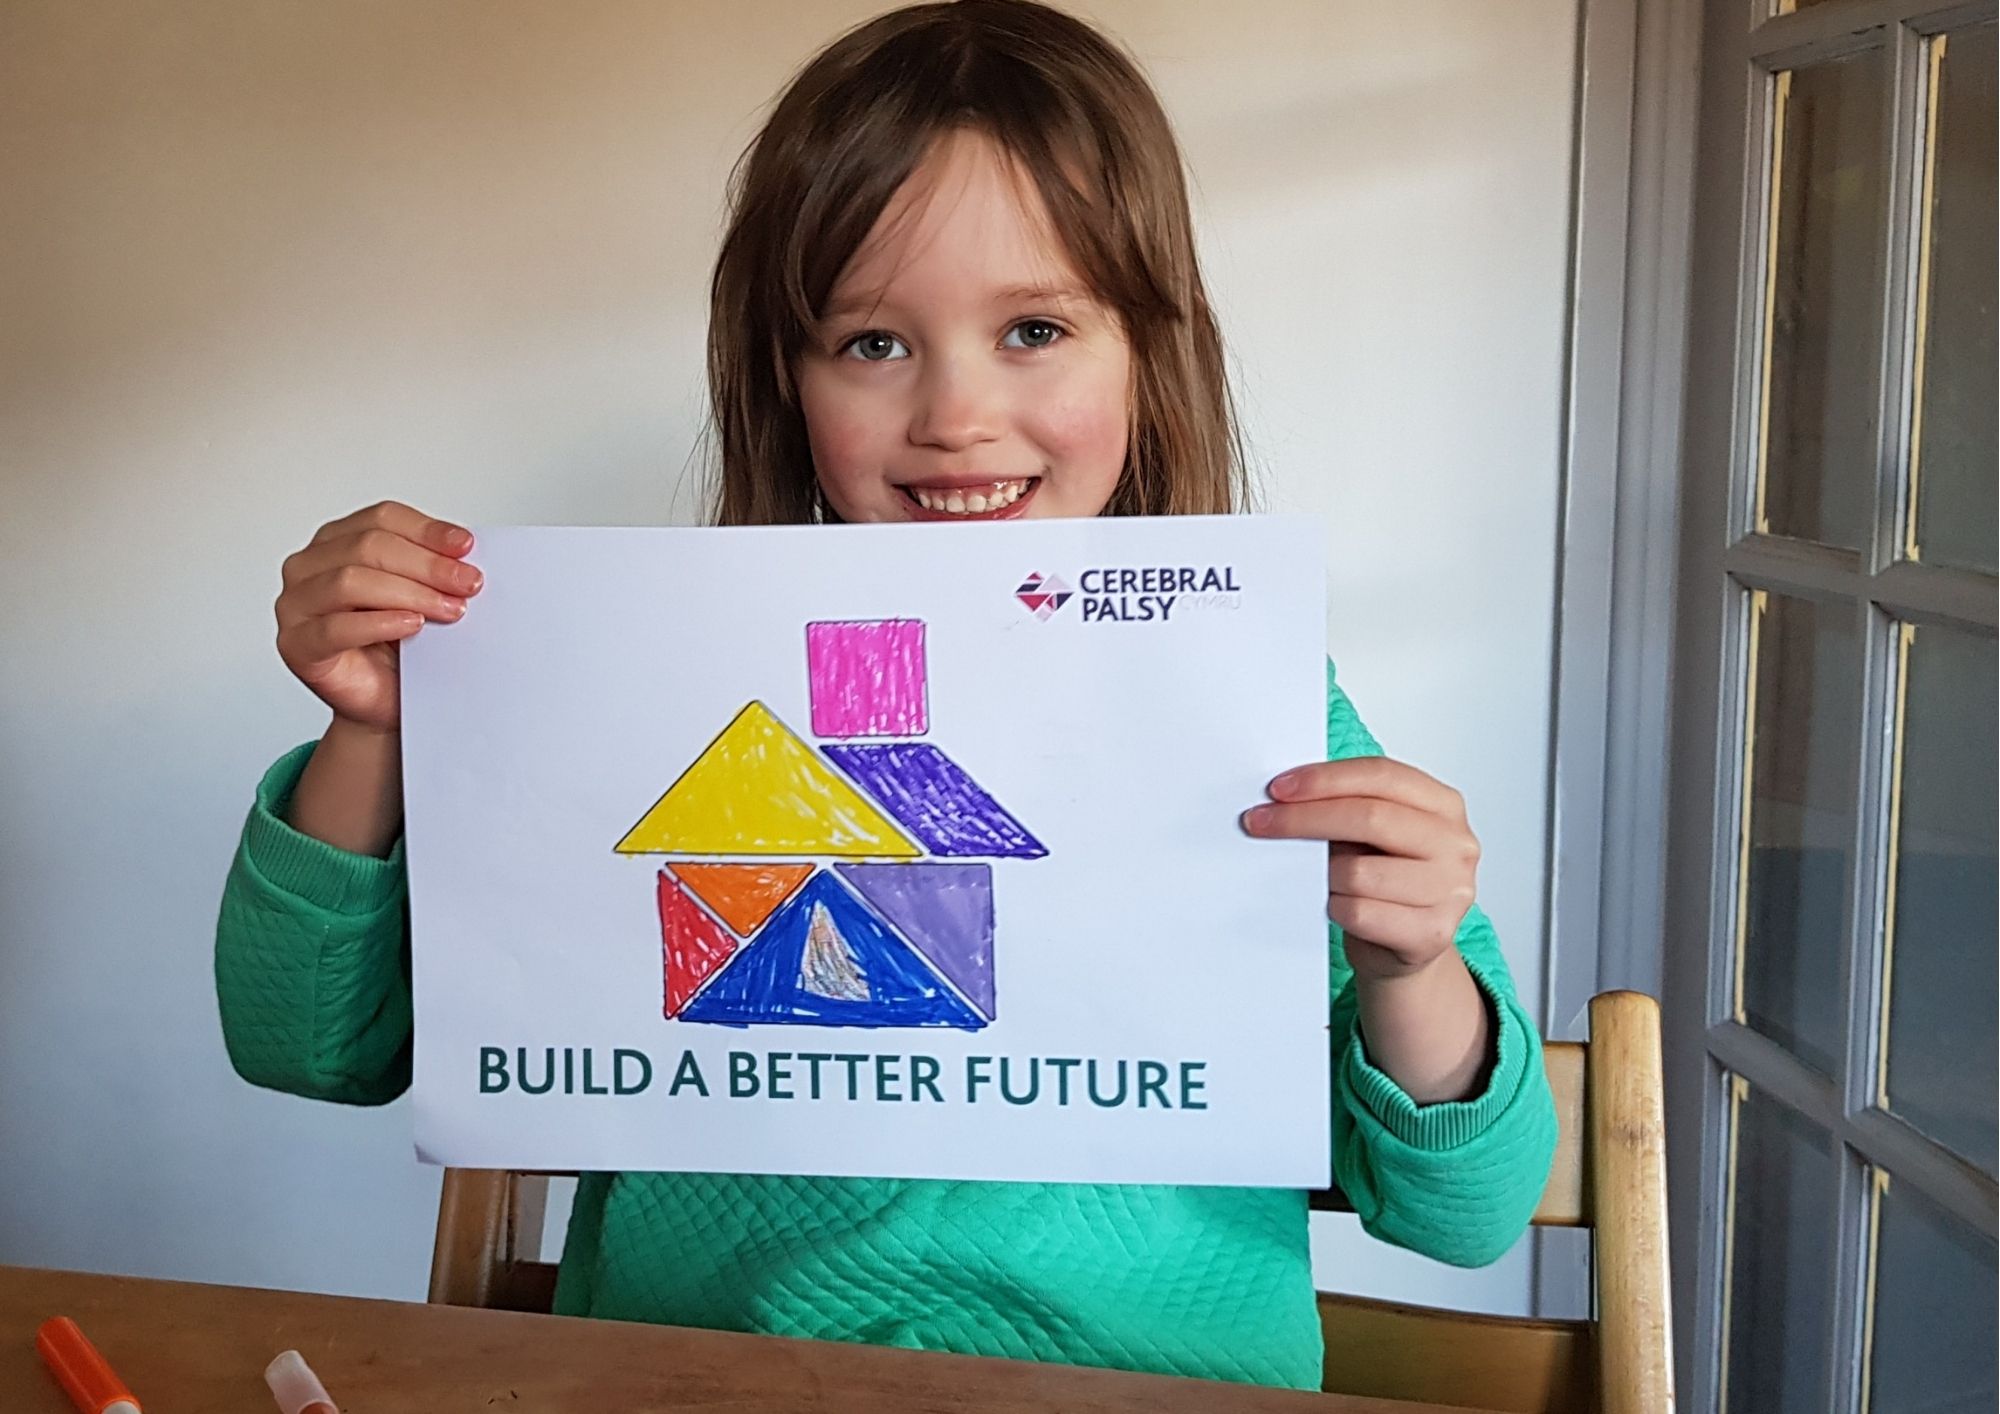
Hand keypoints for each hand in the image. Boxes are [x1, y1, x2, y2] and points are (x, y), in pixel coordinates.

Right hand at [275, 501, 480, 732]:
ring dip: (409, 593)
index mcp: (337, 541)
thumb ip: (434, 567)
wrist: (386, 701)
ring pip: (349, 581)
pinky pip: (335, 628)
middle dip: (427, 564)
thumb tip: (464, 549)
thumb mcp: (423, 595)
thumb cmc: (401, 646)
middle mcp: (309, 566)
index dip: (427, 530)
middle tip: (469, 584)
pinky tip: (413, 625)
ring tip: (449, 609)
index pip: (381, 519)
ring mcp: (295, 605)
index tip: (467, 546)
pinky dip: (379, 623)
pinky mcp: (296, 645)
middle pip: (368, 547)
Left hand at [1243, 756, 1480, 980]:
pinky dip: (1335, 909)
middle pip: (1370, 817)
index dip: (1325, 779)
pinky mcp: (1433, 934)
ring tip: (1318, 879)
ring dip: (1323, 876)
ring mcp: (1450, 891)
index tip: (1278, 788)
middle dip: (1304, 818)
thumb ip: (1346, 808)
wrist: (1404, 949)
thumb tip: (1284, 798)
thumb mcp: (1373, 836)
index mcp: (1443, 806)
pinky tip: (1335, 907)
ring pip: (1359, 872)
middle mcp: (1456, 844)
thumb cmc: (1385, 885)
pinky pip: (1360, 913)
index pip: (1381, 776)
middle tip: (1260, 822)